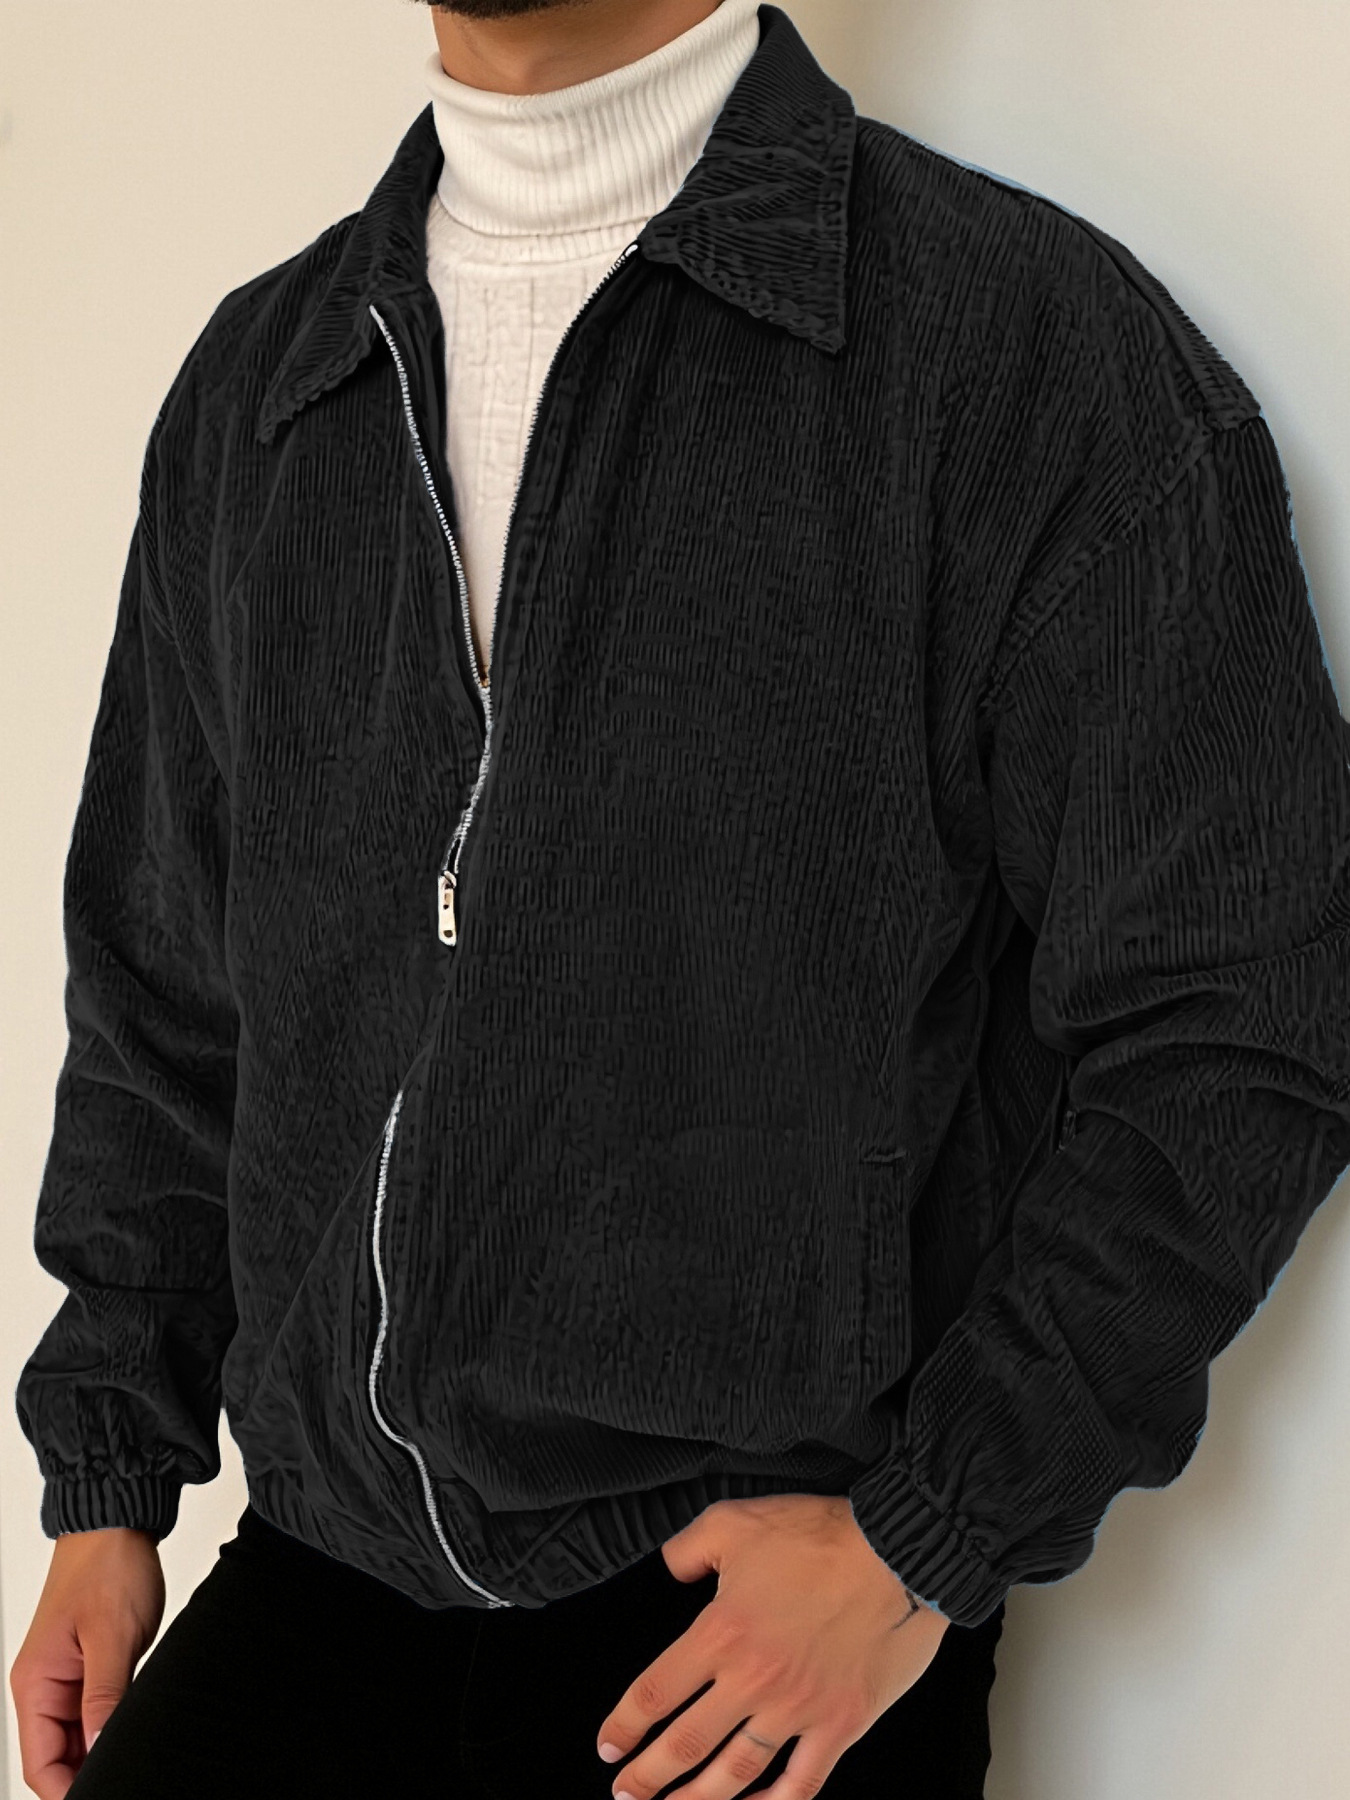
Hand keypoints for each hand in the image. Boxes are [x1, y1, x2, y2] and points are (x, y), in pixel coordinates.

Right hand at [9, 1527, 163, 1798]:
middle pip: (59, 1756)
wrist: (117, 1522)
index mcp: (35, 1684)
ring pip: (80, 1735)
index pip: (41, 1765)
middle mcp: (43, 1686)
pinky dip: (113, 1721)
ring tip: (138, 1750)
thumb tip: (100, 1752)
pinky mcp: (88, 1664)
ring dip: (103, 1745)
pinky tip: (136, 1722)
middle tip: (132, 1775)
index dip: (70, 1791)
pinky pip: (96, 1709)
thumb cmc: (107, 1567)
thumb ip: (105, 1696)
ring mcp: (65, 1676)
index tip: (110, 1793)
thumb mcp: (113, 1636)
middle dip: (90, 1772)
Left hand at [594, 1492, 948, 1799]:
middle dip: (647, 1776)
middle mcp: (752, 1680)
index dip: (626, 1725)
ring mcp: (798, 1709)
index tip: (609, 1745)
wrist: (896, 1553)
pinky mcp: (840, 1724)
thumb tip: (668, 1570)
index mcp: (721, 1634)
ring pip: (735, 1773)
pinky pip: (801, 1784)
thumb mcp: (735, 1520)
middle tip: (624, 1793)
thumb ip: (688, 1548)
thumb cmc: (820, 1535)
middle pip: (686, 1743)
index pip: (657, 1692)